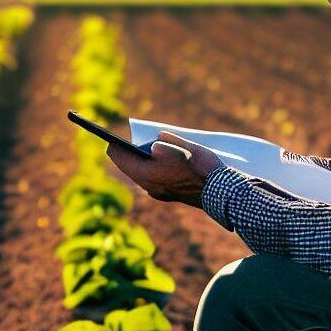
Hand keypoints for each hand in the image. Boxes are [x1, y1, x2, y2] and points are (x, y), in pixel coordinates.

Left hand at [105, 131, 223, 208]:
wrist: (219, 192)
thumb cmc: (199, 167)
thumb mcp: (180, 146)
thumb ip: (164, 142)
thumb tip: (155, 144)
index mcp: (146, 173)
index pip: (119, 156)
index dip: (115, 144)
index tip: (111, 135)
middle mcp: (149, 185)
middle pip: (132, 165)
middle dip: (133, 152)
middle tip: (134, 138)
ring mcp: (160, 192)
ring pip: (145, 173)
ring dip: (148, 160)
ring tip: (152, 146)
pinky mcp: (171, 195)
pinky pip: (157, 178)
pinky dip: (158, 168)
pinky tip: (167, 159)